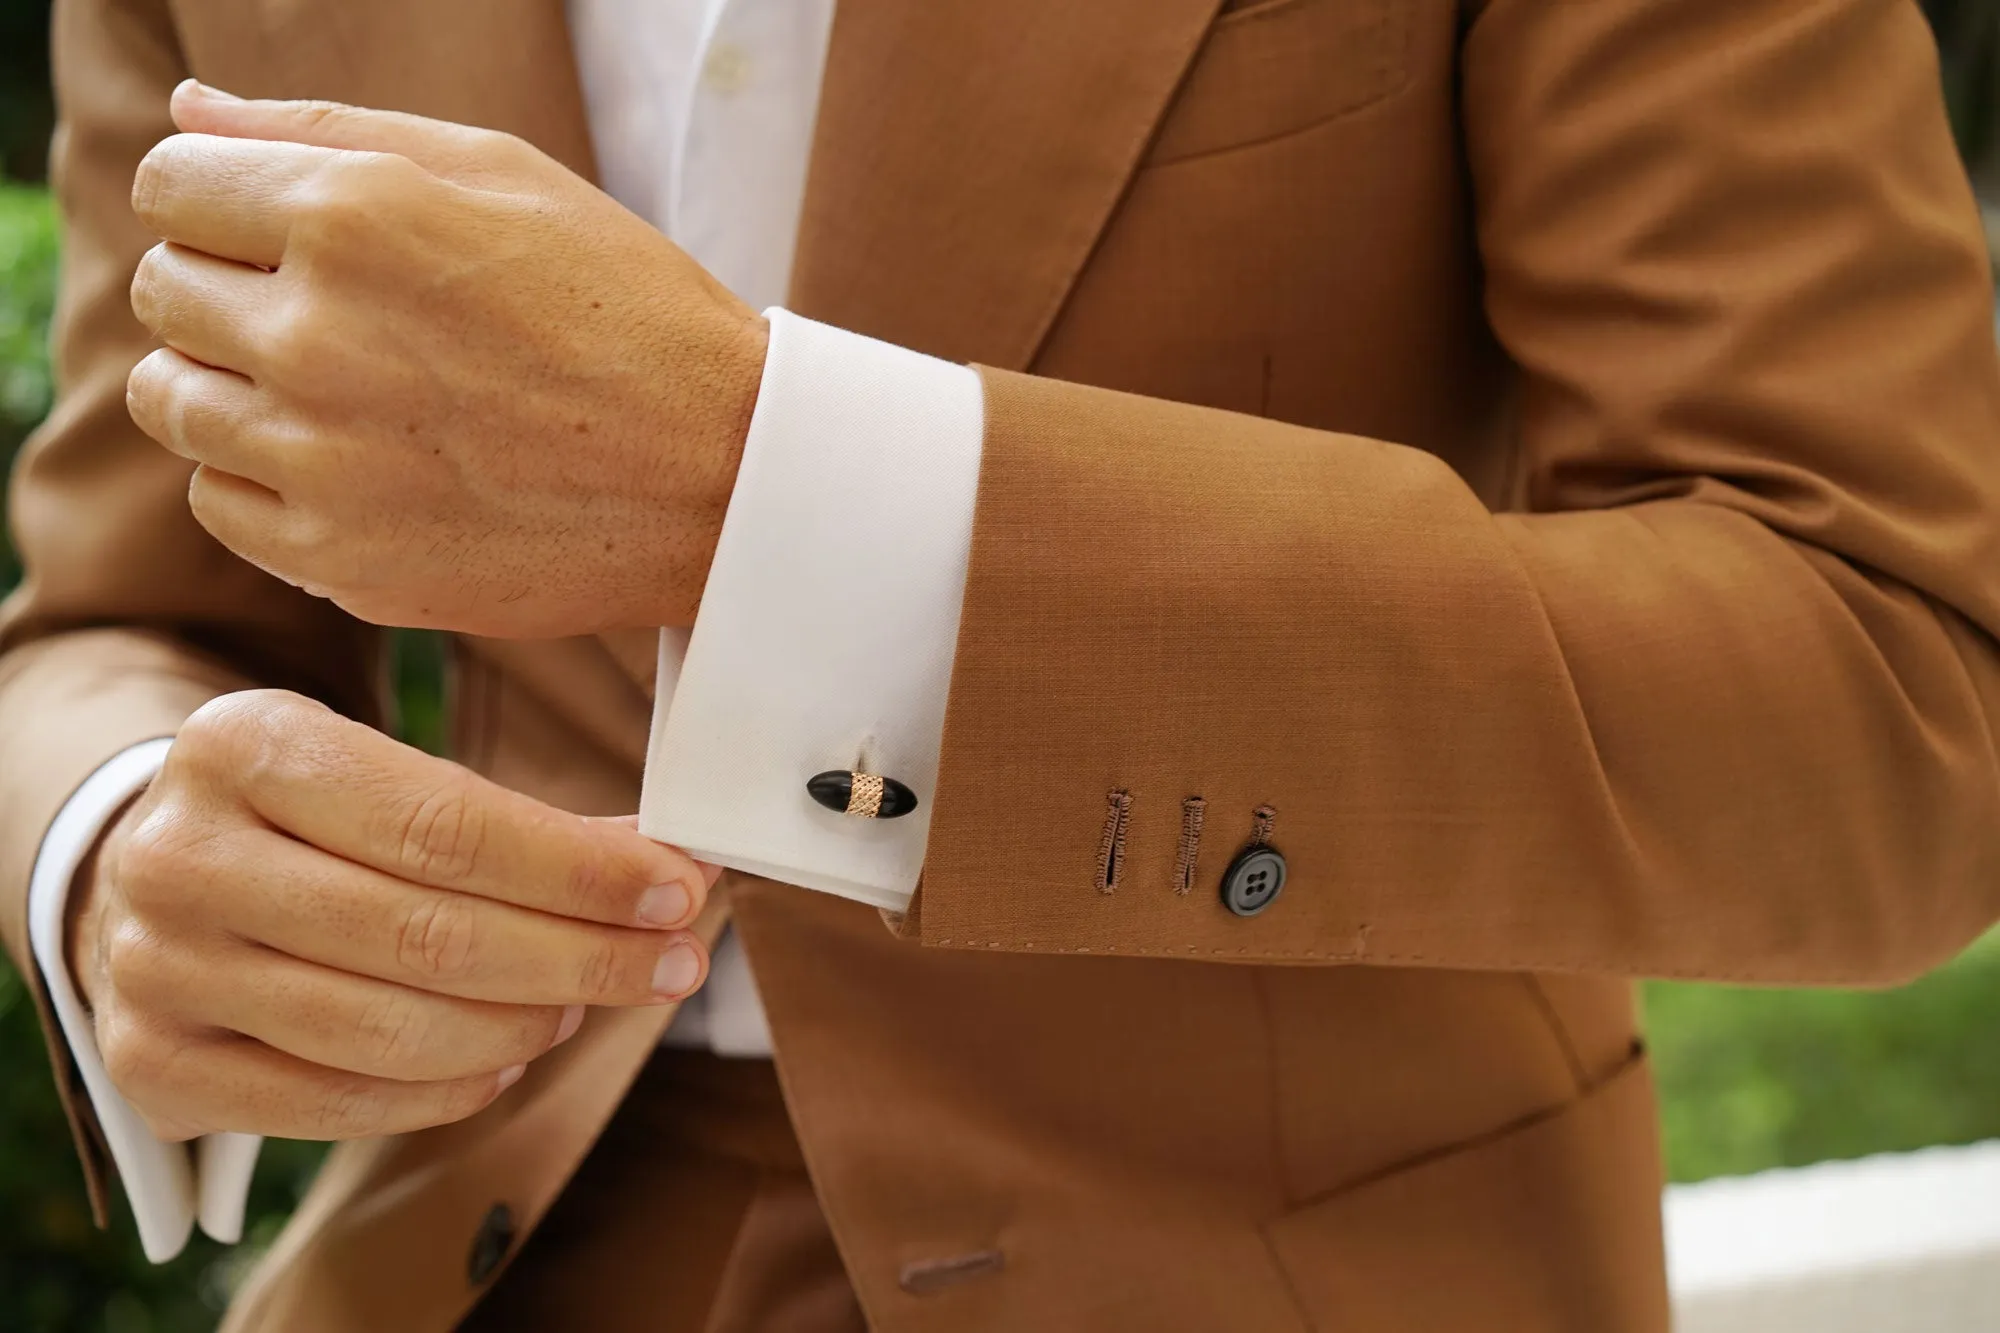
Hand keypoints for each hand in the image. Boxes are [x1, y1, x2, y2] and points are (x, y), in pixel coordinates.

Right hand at [67, 690, 716, 1141]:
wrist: (145, 875)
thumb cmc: (302, 820)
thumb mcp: (382, 774)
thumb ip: (517, 822)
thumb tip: (670, 869)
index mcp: (242, 745)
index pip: (444, 824)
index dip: (578, 870)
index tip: (678, 890)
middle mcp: (182, 856)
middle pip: (426, 933)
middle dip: (581, 955)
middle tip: (673, 962)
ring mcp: (158, 968)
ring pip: (386, 1028)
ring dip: (522, 1024)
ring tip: (587, 1004)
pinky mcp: (154, 1065)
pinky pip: (337, 1101)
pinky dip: (446, 1090)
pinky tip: (506, 1061)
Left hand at [124, 80, 768, 638]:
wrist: (725, 478)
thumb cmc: (626, 310)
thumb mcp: (504, 176)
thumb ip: (329, 130)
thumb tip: (188, 107)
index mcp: (353, 215)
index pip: (171, 182)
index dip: (220, 197)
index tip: (281, 229)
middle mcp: (317, 336)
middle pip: (165, 291)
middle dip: (227, 285)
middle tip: (332, 312)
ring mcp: (322, 460)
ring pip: (173, 400)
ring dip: (233, 382)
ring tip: (340, 389)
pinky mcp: (340, 560)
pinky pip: (221, 501)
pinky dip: (266, 478)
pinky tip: (355, 463)